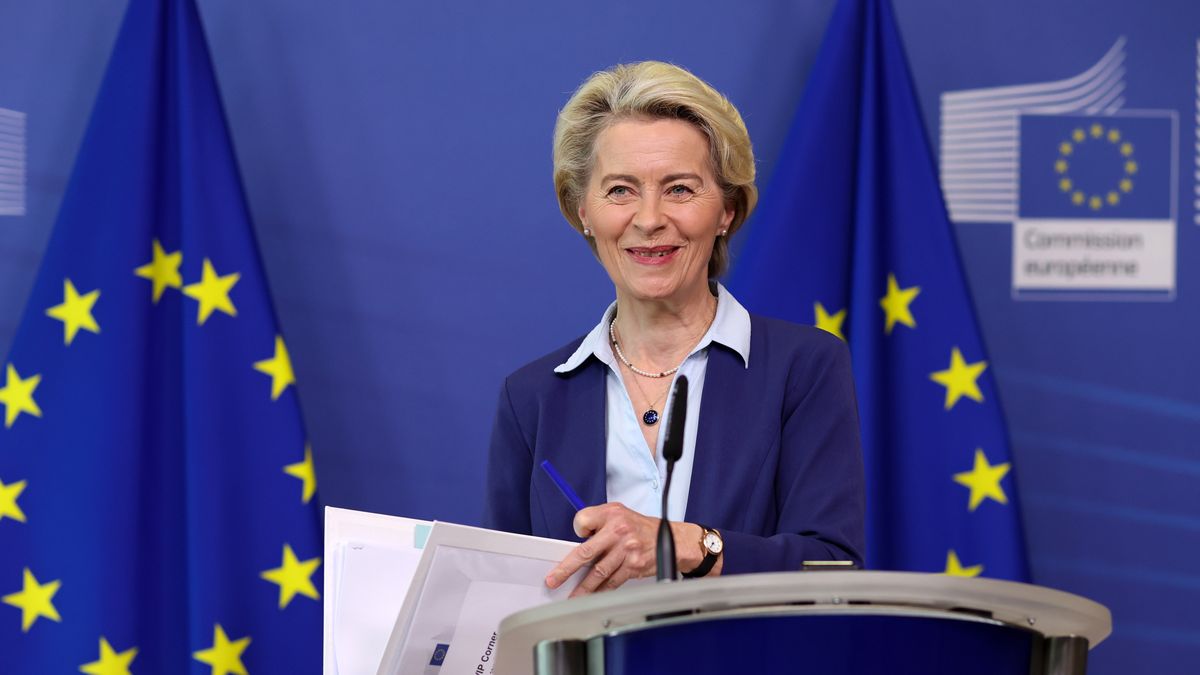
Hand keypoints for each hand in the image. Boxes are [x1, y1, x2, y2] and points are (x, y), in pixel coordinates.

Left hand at [544, 502, 661, 596]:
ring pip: (598, 572)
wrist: (671, 539)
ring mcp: (626, 551)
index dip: (578, 529)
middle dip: (566, 568)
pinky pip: (613, 582)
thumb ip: (599, 520)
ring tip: (572, 596)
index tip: (579, 534)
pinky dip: (602, 591)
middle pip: (585, 552)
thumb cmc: (641, 527)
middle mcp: (618, 531)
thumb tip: (580, 537)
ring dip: (583, 587)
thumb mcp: (619, 512)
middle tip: (553, 579)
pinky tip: (593, 596)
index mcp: (612, 514)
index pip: (582, 520)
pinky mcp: (633, 567)